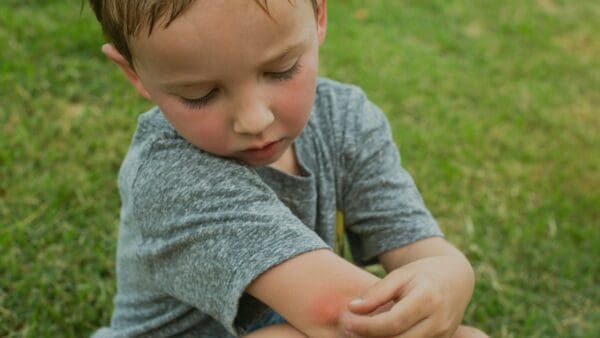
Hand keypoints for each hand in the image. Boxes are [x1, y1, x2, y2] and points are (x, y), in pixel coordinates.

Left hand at [340, 255, 473, 336]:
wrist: (456, 279)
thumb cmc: (423, 274)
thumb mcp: (400, 275)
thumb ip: (377, 292)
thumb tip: (352, 308)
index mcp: (428, 298)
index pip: (393, 322)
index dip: (366, 326)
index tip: (346, 321)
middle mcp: (439, 321)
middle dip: (369, 337)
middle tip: (348, 328)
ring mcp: (443, 335)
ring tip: (361, 331)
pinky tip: (378, 334)